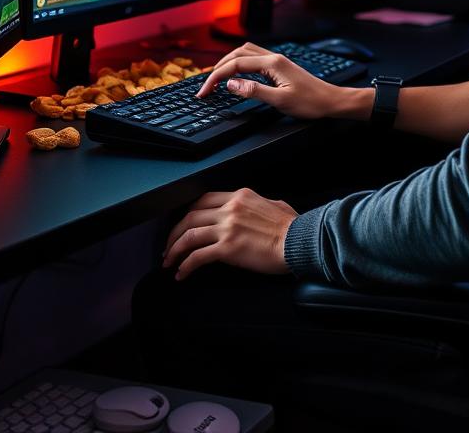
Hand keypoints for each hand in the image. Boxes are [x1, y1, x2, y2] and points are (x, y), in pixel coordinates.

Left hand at [162, 188, 296, 279]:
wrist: (299, 241)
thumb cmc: (292, 227)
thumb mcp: (275, 205)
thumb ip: (260, 204)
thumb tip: (257, 209)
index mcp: (240, 196)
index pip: (204, 200)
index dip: (188, 214)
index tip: (183, 226)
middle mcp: (230, 208)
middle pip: (190, 216)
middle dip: (174, 233)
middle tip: (169, 246)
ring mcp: (228, 227)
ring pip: (189, 235)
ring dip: (174, 249)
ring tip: (169, 261)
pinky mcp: (228, 248)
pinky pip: (197, 256)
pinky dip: (185, 265)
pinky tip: (182, 273)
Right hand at [196, 42, 368, 120]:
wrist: (331, 101)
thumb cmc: (311, 102)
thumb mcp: (280, 101)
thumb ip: (254, 91)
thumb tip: (230, 84)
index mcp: (272, 63)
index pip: (236, 65)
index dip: (216, 77)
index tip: (204, 91)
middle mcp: (273, 58)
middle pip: (238, 54)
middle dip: (218, 67)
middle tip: (205, 85)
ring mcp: (277, 61)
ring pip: (246, 53)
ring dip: (228, 62)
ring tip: (216, 77)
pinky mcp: (279, 67)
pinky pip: (254, 59)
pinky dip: (240, 64)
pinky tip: (237, 74)